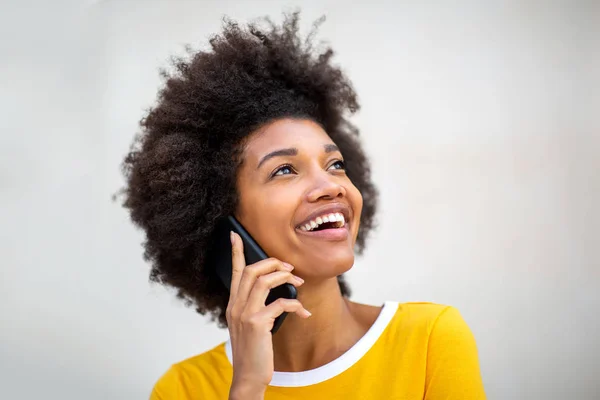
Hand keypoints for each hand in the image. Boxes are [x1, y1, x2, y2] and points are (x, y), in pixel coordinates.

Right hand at [226, 231, 310, 396]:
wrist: (248, 376)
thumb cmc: (253, 350)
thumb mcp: (250, 324)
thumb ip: (256, 305)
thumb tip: (278, 289)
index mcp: (233, 304)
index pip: (233, 271)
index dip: (235, 251)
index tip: (235, 234)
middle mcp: (235, 306)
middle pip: (251, 270)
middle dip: (273, 263)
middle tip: (290, 268)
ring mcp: (244, 314)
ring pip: (263, 281)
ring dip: (285, 278)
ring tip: (299, 283)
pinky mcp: (257, 324)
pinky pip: (279, 303)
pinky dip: (295, 305)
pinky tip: (304, 312)